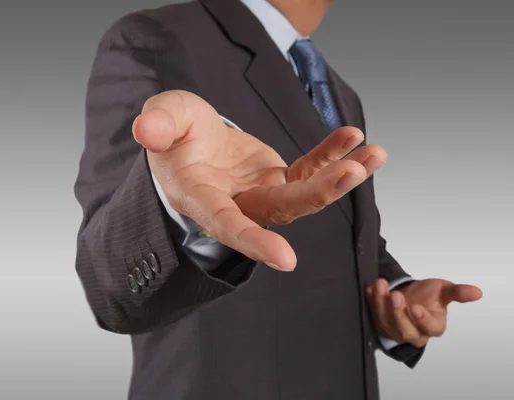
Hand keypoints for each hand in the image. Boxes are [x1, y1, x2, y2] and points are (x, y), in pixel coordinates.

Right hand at [133, 90, 386, 270]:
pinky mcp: (279, 177)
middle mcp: (238, 204)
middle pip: (281, 210)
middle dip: (318, 193)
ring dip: (339, 177)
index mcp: (203, 199)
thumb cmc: (173, 136)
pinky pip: (309, 170)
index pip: (228, 225)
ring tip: (374, 155)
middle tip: (352, 173)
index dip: (253, 242)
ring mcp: (262, 193)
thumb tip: (146, 128)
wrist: (190, 142)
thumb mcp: (163, 121)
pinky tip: (353, 139)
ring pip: (304, 195)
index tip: (286, 260)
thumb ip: (157, 125)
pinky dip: (332, 155)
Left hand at [367, 278, 482, 347]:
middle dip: (397, 312)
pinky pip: (373, 314)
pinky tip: (371, 288)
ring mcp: (394, 330)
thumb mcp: (443, 291)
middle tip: (395, 295)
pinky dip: (371, 301)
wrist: (411, 294)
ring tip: (380, 285)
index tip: (415, 306)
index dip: (422, 319)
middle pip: (404, 329)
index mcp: (433, 327)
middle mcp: (413, 333)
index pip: (429, 328)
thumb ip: (458, 292)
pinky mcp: (380, 324)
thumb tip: (477, 292)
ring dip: (381, 303)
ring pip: (386, 321)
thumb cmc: (429, 296)